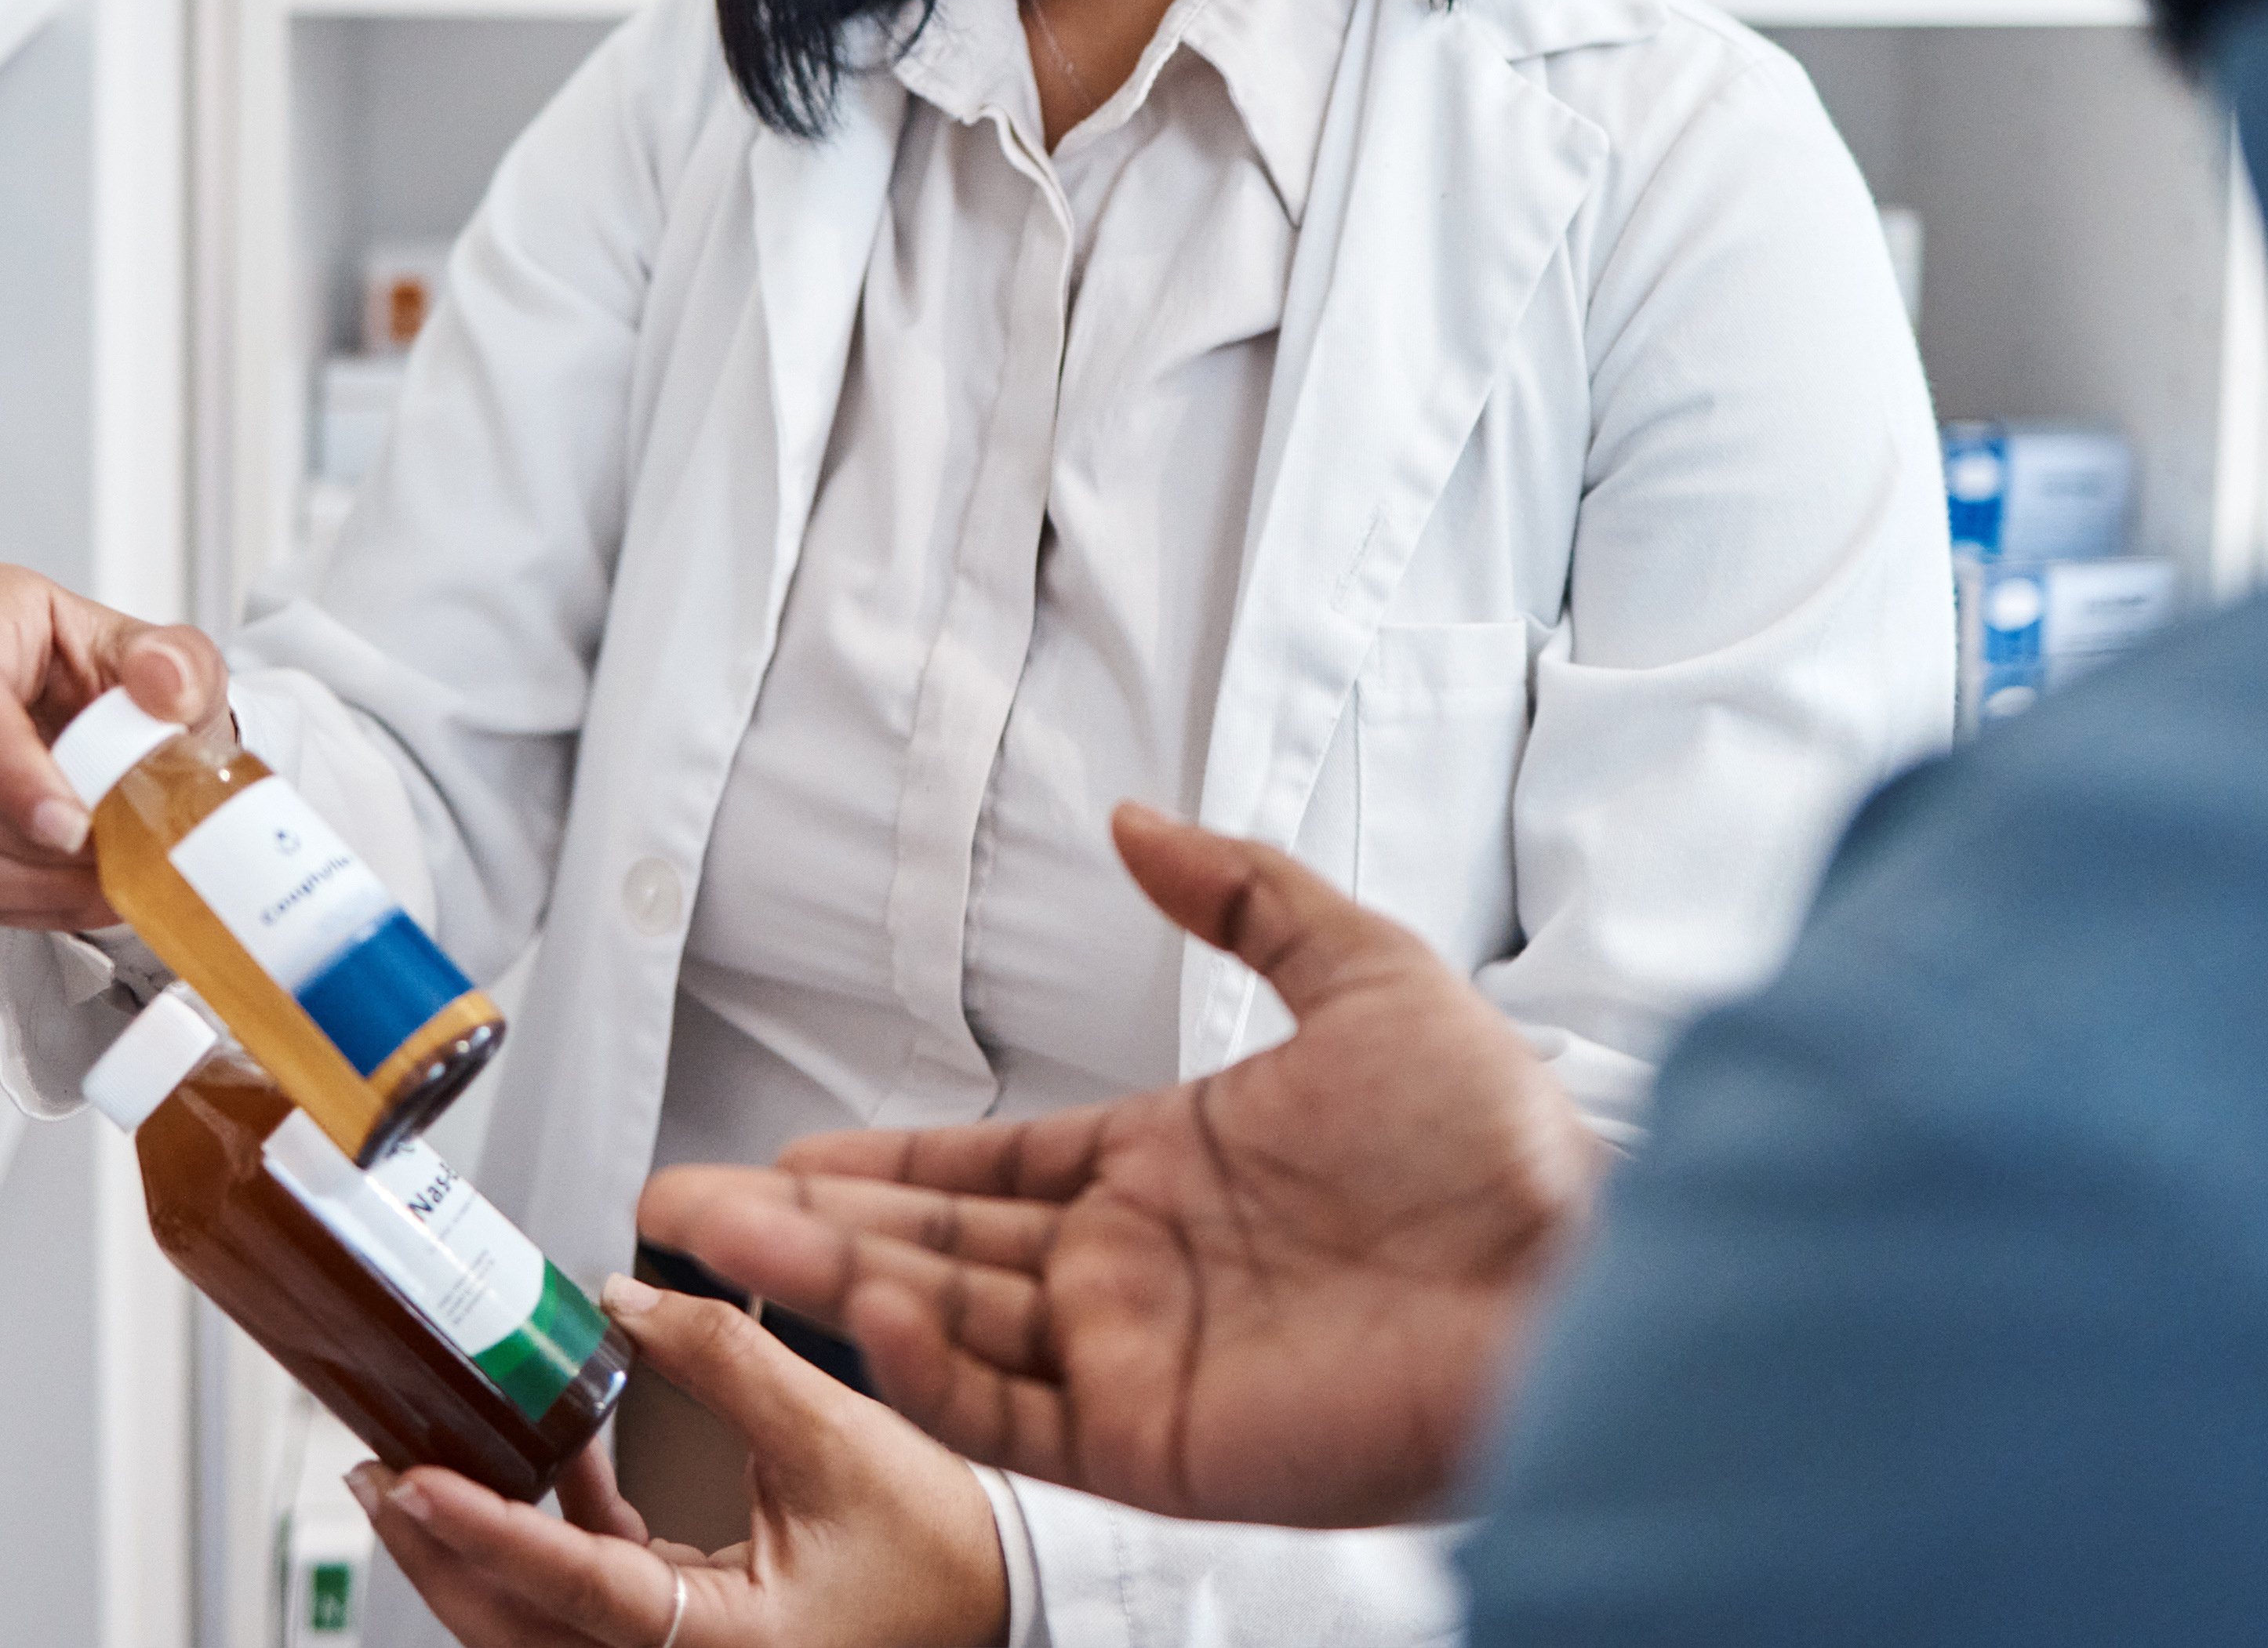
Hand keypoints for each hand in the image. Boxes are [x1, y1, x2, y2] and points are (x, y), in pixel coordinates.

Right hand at [0, 562, 225, 928]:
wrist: (124, 735)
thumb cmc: (134, 689)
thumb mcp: (182, 668)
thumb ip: (182, 666)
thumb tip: (162, 678)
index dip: (5, 769)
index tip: (69, 825)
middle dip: (20, 839)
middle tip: (97, 863)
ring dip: (15, 879)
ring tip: (93, 886)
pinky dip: (5, 898)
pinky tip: (62, 897)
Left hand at [354, 1275, 1007, 1647]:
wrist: (1001, 1602)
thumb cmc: (943, 1554)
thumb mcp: (836, 1440)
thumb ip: (724, 1362)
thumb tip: (624, 1303)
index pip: (573, 1591)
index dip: (484, 1533)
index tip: (414, 1483)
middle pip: (519, 1632)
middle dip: (440, 1550)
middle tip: (380, 1473)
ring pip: (537, 1627)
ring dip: (480, 1550)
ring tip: (427, 1469)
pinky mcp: (684, 1643)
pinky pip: (586, 1605)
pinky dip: (549, 1541)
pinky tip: (548, 1462)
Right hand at [640, 804, 1601, 1528]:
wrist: (1583, 1271)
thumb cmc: (1503, 1144)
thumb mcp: (1363, 971)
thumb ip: (1242, 894)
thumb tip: (1137, 824)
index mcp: (1168, 1172)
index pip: (987, 1172)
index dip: (883, 1165)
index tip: (784, 1150)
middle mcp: (1135, 1271)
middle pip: (935, 1249)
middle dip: (804, 1231)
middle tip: (684, 1206)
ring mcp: (1138, 1361)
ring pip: (946, 1325)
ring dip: (832, 1286)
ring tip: (721, 1241)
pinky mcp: (1159, 1443)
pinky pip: (1013, 1410)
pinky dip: (930, 1370)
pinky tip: (862, 1312)